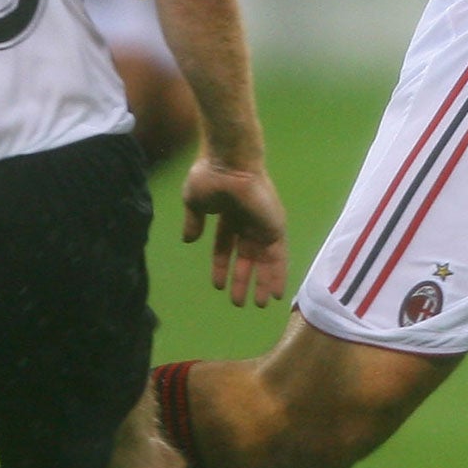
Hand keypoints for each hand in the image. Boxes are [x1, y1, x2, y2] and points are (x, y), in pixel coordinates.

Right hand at [182, 157, 288, 306]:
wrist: (229, 163)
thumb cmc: (210, 177)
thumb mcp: (195, 202)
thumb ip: (194, 221)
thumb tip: (188, 240)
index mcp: (229, 213)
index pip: (225, 245)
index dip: (221, 265)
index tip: (218, 286)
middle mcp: (248, 220)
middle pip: (246, 256)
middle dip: (242, 279)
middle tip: (238, 302)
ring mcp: (263, 224)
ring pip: (264, 260)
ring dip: (261, 282)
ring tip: (258, 304)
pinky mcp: (276, 228)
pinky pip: (279, 258)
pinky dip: (277, 275)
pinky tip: (274, 293)